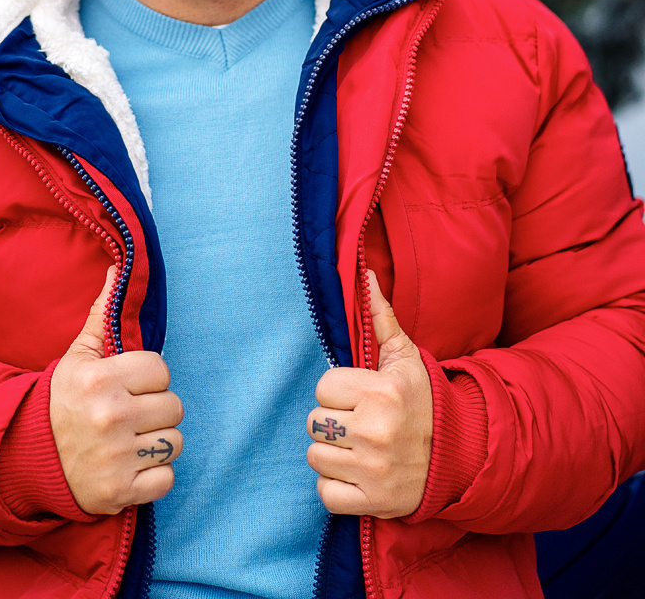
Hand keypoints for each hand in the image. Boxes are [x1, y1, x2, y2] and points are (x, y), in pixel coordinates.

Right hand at [50, 266, 183, 514]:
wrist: (27, 457)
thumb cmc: (63, 400)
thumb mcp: (78, 355)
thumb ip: (103, 315)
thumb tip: (119, 269)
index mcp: (101, 379)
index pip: (161, 370)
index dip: (149, 378)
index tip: (131, 385)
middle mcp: (110, 417)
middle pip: (174, 407)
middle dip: (156, 410)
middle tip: (132, 413)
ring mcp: (116, 457)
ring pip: (174, 442)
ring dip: (158, 443)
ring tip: (131, 438)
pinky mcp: (120, 493)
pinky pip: (167, 479)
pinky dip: (154, 475)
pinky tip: (132, 465)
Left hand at [306, 270, 432, 517]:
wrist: (461, 457)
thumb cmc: (424, 402)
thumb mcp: (406, 358)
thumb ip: (381, 318)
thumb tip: (365, 274)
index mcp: (381, 391)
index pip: (323, 387)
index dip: (338, 392)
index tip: (359, 396)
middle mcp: (375, 430)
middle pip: (314, 422)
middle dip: (333, 422)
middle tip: (359, 423)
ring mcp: (372, 469)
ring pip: (315, 456)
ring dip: (333, 454)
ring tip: (359, 447)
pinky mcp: (371, 502)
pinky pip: (325, 493)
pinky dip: (336, 487)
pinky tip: (357, 473)